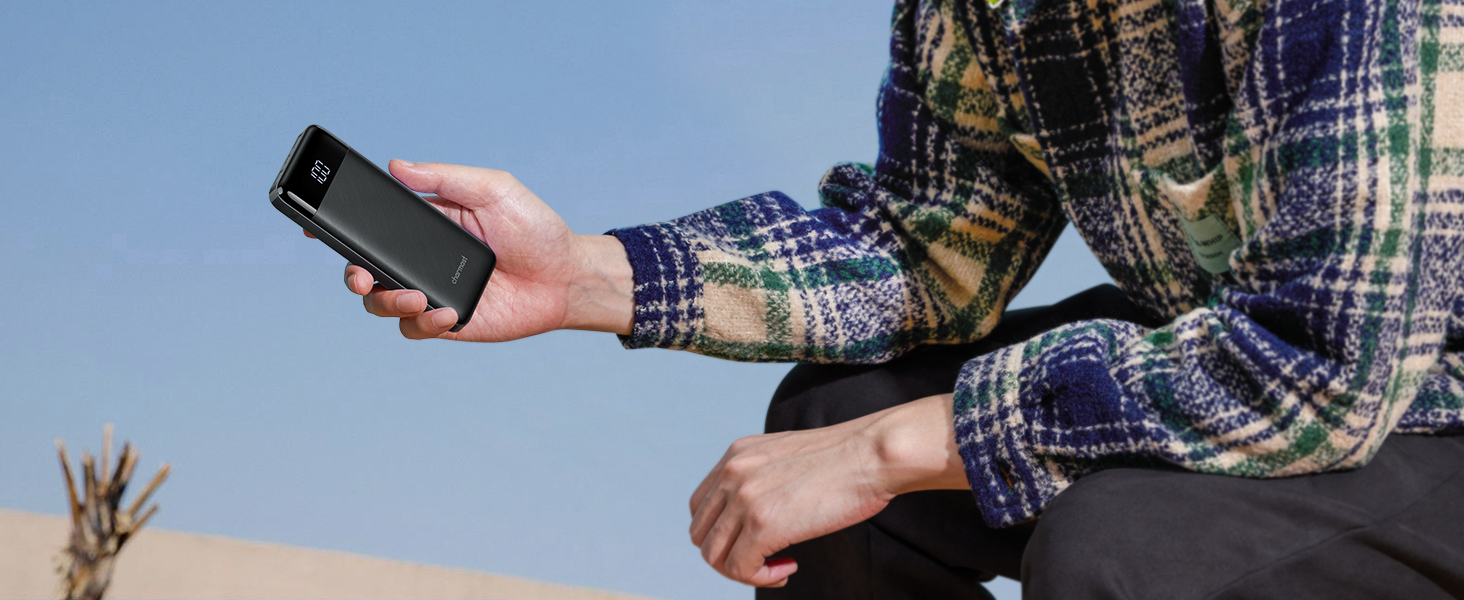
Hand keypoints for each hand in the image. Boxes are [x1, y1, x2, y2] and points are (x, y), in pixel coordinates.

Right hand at [306, 160, 633, 340]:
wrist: (568, 275)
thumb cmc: (535, 228)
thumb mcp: (493, 189)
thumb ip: (445, 177)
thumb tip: (396, 165)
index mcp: (426, 224)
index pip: (372, 226)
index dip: (339, 228)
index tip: (314, 226)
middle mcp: (422, 260)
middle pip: (365, 269)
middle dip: (351, 274)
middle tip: (361, 274)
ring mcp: (432, 292)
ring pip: (381, 303)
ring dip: (386, 300)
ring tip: (414, 295)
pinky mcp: (449, 322)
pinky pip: (415, 328)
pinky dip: (421, 322)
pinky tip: (444, 313)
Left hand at [688, 393, 968, 586]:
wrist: (872, 454)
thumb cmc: (846, 459)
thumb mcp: (787, 456)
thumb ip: (762, 477)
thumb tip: (755, 516)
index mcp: (736, 455)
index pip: (701, 507)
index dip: (723, 533)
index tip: (755, 541)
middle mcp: (732, 473)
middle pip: (701, 534)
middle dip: (729, 556)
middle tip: (765, 560)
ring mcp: (744, 499)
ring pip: (714, 557)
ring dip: (745, 570)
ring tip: (780, 566)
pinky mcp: (762, 524)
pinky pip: (740, 570)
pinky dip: (762, 578)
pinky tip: (789, 568)